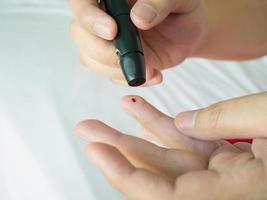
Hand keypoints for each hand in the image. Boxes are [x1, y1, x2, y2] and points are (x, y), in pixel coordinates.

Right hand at [69, 0, 207, 85]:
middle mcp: (103, 18)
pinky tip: (152, 74)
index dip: (89, 18)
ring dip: (115, 69)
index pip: (83, 3)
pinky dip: (127, 79)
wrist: (188, 34)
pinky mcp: (114, 61)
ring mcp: (105, 42)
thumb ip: (160, 3)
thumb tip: (139, 18)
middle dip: (102, 51)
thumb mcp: (180, 1)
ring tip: (149, 69)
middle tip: (131, 56)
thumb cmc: (182, 11)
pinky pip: (108, 74)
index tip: (112, 31)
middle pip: (80, 34)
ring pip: (90, 58)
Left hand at [75, 95, 266, 198]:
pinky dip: (165, 126)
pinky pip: (188, 142)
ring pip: (168, 155)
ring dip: (138, 134)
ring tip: (111, 117)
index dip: (123, 174)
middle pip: (155, 174)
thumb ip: (225, 121)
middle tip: (90, 133)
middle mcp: (220, 191)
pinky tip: (142, 112)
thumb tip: (183, 122)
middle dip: (119, 150)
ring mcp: (222, 174)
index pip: (160, 194)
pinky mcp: (225, 159)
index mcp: (231, 194)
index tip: (96, 151)